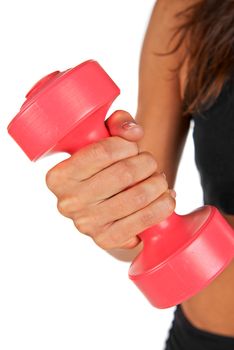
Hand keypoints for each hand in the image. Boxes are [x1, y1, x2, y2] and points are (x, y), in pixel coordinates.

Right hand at [46, 110, 175, 249]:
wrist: (103, 211)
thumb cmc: (102, 172)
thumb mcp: (102, 142)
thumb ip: (116, 125)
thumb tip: (134, 132)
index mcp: (59, 176)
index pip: (103, 151)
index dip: (127, 145)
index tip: (133, 147)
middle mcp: (68, 203)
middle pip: (125, 173)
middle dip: (147, 163)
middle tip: (150, 163)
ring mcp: (87, 225)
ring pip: (138, 195)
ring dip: (158, 183)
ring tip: (158, 180)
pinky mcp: (107, 240)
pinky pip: (145, 219)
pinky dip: (163, 205)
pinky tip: (165, 198)